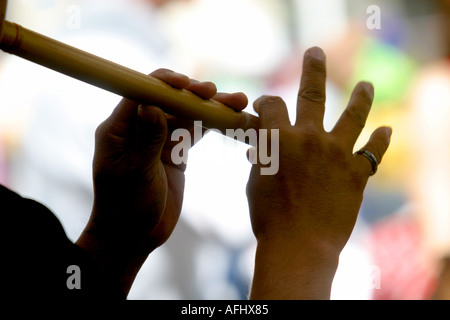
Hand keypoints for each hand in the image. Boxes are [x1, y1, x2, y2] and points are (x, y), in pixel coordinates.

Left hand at [77, 69, 246, 293]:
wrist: (134, 236)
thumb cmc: (126, 207)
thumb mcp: (137, 173)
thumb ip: (147, 139)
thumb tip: (153, 104)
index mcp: (119, 129)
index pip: (141, 93)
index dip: (164, 84)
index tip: (187, 85)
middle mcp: (138, 128)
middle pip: (168, 100)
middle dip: (193, 94)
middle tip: (215, 93)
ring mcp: (158, 140)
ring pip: (185, 115)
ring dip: (208, 107)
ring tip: (236, 102)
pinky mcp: (174, 153)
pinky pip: (194, 132)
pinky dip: (211, 124)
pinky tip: (229, 118)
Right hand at [247, 47, 391, 298]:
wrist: (299, 246)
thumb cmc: (269, 218)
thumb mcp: (255, 184)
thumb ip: (260, 160)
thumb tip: (258, 148)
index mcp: (278, 138)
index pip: (271, 104)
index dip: (265, 101)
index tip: (263, 105)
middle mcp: (309, 138)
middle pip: (311, 92)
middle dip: (312, 68)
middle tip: (316, 52)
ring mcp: (336, 153)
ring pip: (352, 115)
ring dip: (360, 97)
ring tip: (366, 84)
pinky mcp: (356, 173)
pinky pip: (373, 152)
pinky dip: (382, 140)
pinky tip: (388, 129)